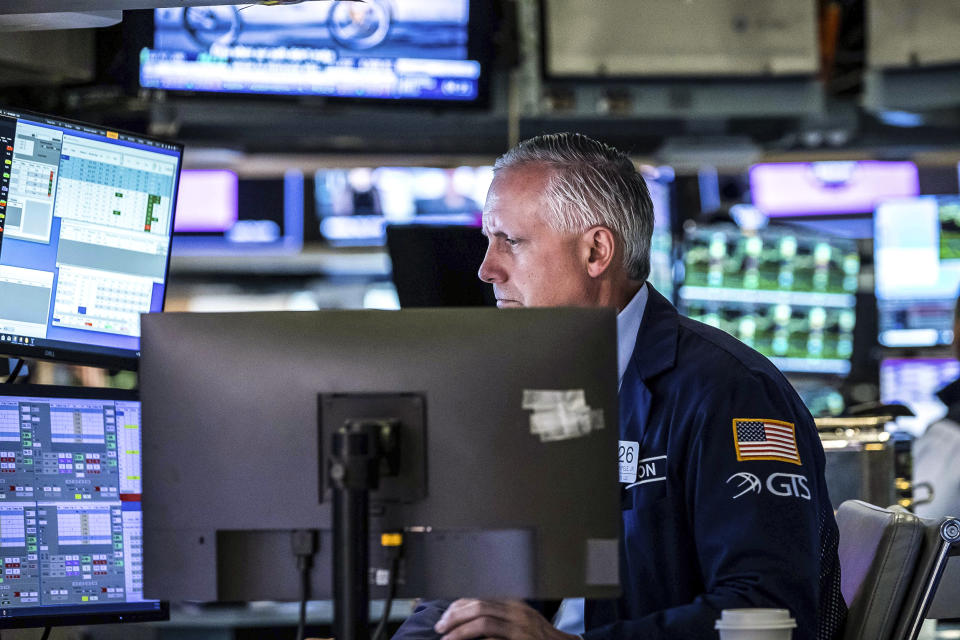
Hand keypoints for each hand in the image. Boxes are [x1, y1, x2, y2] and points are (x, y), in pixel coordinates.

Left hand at [434, 599, 579, 639]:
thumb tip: (469, 614)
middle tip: (440, 628)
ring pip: (483, 622)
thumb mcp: (519, 619)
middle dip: (455, 616)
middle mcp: (516, 611)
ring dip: (460, 632)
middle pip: (478, 606)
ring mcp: (520, 627)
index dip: (458, 605)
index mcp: (512, 602)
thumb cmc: (537, 637)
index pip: (480, 596)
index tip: (445, 616)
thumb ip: (498, 614)